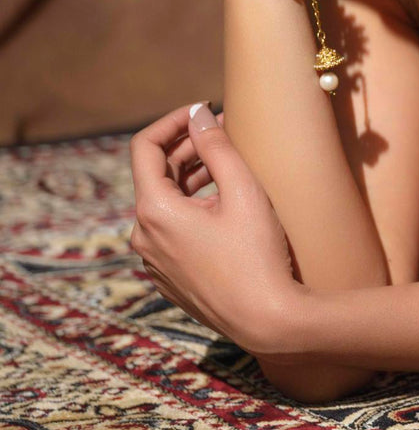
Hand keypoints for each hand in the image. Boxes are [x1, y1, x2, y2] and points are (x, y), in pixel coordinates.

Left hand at [128, 102, 300, 357]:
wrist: (264, 319)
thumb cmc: (257, 254)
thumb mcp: (243, 191)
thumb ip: (217, 148)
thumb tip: (199, 115)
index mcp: (154, 210)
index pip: (144, 147)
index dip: (172, 121)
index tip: (203, 110)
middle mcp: (143, 235)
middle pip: (156, 175)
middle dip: (187, 148)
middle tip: (225, 133)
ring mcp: (154, 259)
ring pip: (164, 203)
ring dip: (191, 178)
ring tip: (229, 167)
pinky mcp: (168, 276)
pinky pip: (171, 230)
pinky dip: (192, 208)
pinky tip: (226, 208)